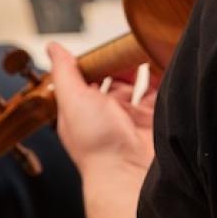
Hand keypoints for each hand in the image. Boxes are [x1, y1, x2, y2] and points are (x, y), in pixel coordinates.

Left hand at [44, 43, 155, 176]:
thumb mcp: (73, 99)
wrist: (129, 172)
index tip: (102, 45)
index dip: (93, 61)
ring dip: (141, 69)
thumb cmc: (97, 145)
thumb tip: (53, 48)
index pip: (84, 79)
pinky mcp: (152, 121)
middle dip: (119, 62)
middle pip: (112, 81)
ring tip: (146, 49)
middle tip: (127, 45)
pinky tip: (163, 66)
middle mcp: (105, 114)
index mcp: (81, 109)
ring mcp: (129, 118)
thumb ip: (64, 72)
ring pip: (137, 87)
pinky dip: (162, 81)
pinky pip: (158, 96)